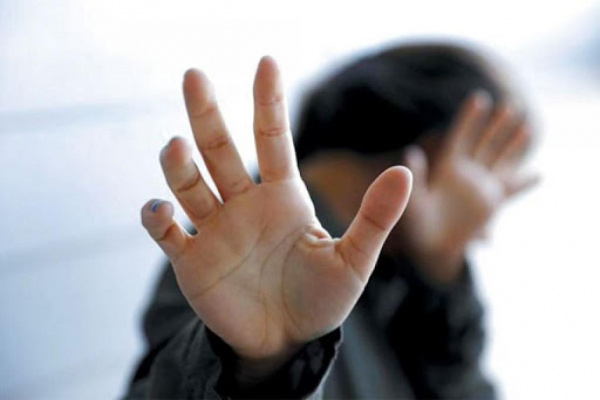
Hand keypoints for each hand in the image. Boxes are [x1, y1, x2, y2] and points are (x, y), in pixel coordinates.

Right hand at [140, 57, 411, 374]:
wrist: (286, 341)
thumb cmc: (321, 299)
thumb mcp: (354, 259)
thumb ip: (375, 216)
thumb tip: (405, 169)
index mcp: (283, 197)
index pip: (273, 139)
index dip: (268, 102)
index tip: (266, 63)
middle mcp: (244, 204)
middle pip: (220, 149)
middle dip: (207, 113)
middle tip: (195, 75)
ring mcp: (215, 229)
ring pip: (190, 184)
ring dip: (179, 164)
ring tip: (177, 145)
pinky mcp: (191, 260)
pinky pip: (166, 231)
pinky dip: (157, 215)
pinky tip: (161, 208)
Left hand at [397, 92, 537, 282]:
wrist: (431, 246)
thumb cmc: (418, 222)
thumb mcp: (414, 197)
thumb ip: (417, 176)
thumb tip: (411, 151)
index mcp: (447, 167)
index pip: (461, 136)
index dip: (470, 119)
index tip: (479, 98)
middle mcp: (467, 172)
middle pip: (485, 143)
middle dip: (497, 126)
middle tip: (510, 105)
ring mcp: (481, 186)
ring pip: (501, 159)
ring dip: (514, 145)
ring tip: (526, 126)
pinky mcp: (491, 203)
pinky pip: (511, 189)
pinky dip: (524, 182)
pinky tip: (539, 174)